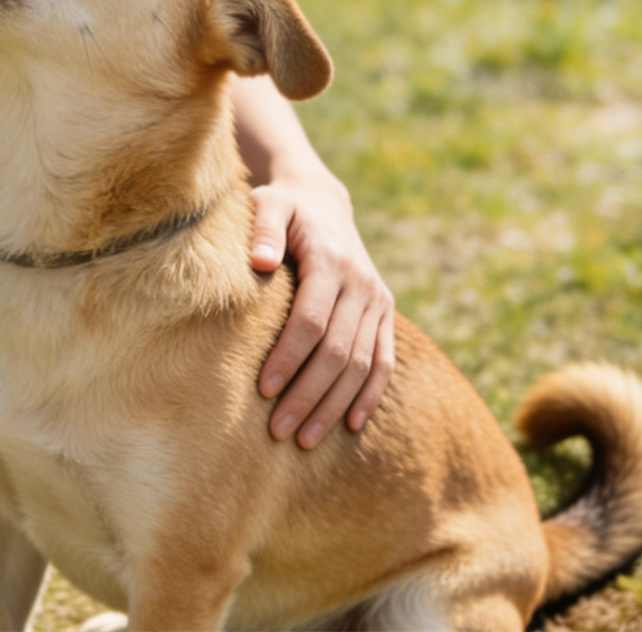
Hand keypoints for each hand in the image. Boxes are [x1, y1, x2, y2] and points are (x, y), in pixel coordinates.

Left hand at [251, 167, 393, 449]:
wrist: (321, 201)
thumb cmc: (281, 208)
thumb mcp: (268, 204)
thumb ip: (262, 228)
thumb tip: (258, 261)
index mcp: (331, 261)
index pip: (312, 320)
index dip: (290, 357)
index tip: (264, 390)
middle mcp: (361, 284)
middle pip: (338, 351)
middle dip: (309, 394)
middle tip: (279, 431)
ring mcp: (377, 301)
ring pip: (362, 364)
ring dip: (335, 404)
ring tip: (304, 439)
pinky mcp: (384, 314)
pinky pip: (383, 360)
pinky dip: (370, 394)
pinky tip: (351, 424)